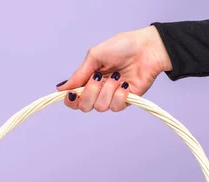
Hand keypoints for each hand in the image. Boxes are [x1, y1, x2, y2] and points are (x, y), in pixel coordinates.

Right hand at [55, 26, 171, 111]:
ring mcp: (112, 96)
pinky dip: (120, 95)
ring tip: (117, 76)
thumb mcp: (95, 56)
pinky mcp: (126, 101)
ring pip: (100, 107)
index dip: (70, 100)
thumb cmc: (123, 47)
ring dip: (108, 90)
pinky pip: (116, 107)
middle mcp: (98, 91)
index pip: (74, 99)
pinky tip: (125, 83)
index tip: (73, 93)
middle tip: (99, 77)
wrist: (147, 49)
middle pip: (84, 107)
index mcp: (88, 79)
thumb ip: (79, 74)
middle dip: (90, 92)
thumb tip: (61, 88)